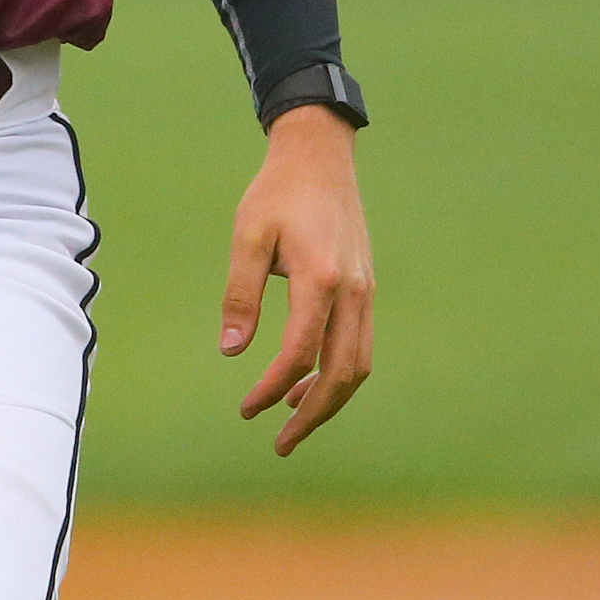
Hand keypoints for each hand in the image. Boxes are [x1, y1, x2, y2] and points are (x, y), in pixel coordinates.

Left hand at [220, 103, 373, 455]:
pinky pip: (359, 346)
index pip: (299, 353)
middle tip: (279, 443)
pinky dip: (338, 374)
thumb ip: (240, 294)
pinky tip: (306, 382)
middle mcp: (353, 291)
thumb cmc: (277, 193)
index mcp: (321, 278)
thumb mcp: (248, 236)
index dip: (272, 388)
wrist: (320, 155)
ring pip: (357, 365)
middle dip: (311, 416)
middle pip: (342, 375)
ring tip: (292, 421)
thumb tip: (233, 352)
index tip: (246, 409)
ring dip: (329, 401)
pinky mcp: (366, 289)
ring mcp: (366, 291)